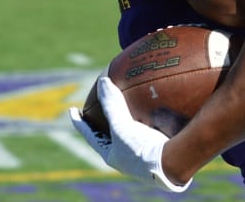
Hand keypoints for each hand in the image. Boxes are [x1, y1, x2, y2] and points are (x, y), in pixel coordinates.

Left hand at [69, 77, 191, 191]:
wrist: (172, 164)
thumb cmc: (141, 150)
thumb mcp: (121, 126)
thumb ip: (111, 105)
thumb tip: (102, 81)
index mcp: (112, 154)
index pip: (90, 135)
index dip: (80, 122)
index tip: (72, 110)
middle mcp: (127, 154)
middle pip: (111, 133)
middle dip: (105, 119)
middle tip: (99, 104)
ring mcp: (144, 151)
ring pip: (133, 128)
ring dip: (129, 113)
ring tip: (128, 98)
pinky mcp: (160, 144)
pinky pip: (152, 125)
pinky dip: (151, 112)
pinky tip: (156, 100)